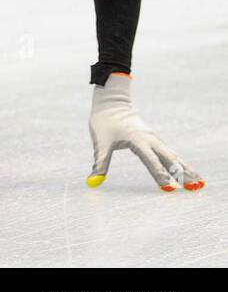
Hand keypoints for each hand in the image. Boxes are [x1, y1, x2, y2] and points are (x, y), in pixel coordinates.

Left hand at [88, 73, 203, 190]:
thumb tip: (93, 181)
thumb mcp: (100, 142)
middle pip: (169, 159)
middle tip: (194, 188)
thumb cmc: (104, 121)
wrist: (111, 103)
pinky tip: (188, 171)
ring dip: (186, 170)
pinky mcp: (154, 139)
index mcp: (137, 139)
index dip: (160, 175)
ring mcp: (154, 139)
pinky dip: (180, 163)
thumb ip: (100, 162)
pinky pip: (170, 153)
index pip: (151, 160)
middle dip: (182, 175)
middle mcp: (150, 139)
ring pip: (173, 156)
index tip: (169, 188)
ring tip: (199, 183)